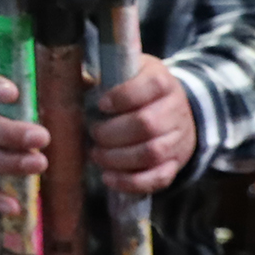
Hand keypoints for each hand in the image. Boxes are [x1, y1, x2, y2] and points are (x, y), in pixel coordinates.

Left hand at [90, 54, 195, 195]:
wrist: (174, 111)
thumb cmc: (137, 91)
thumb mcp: (125, 73)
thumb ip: (101, 76)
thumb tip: (77, 80)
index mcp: (162, 81)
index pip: (153, 84)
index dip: (123, 96)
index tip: (101, 105)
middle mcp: (175, 108)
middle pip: (147, 124)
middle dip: (112, 133)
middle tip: (93, 134)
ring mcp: (178, 137)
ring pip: (152, 152)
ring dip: (118, 158)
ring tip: (96, 155)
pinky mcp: (176, 162)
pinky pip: (159, 177)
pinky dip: (131, 181)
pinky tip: (108, 177)